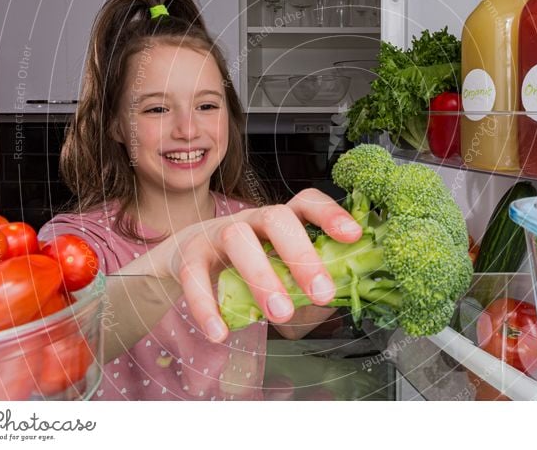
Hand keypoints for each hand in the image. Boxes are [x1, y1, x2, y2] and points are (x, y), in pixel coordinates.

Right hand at [163, 189, 361, 342]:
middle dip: (301, 254)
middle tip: (322, 293)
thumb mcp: (279, 274)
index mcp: (280, 221)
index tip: (353, 235)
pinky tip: (220, 333)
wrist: (183, 260)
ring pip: (238, 239)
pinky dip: (206, 305)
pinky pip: (195, 274)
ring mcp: (218, 232)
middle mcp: (252, 220)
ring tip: (280, 315)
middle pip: (276, 217)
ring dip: (262, 277)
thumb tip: (336, 301)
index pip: (306, 203)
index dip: (330, 214)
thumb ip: (306, 287)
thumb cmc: (244, 269)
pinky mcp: (188, 253)